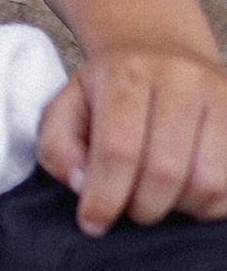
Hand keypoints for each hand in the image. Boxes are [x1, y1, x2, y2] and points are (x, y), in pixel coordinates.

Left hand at [39, 45, 226, 233]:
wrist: (159, 47)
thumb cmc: (109, 90)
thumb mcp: (66, 107)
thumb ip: (59, 149)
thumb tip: (82, 186)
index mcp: (126, 73)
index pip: (118, 149)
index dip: (105, 197)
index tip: (92, 224)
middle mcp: (180, 78)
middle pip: (165, 172)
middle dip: (142, 207)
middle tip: (130, 207)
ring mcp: (220, 96)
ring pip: (209, 183)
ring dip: (181, 208)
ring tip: (162, 198)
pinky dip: (211, 204)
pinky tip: (189, 193)